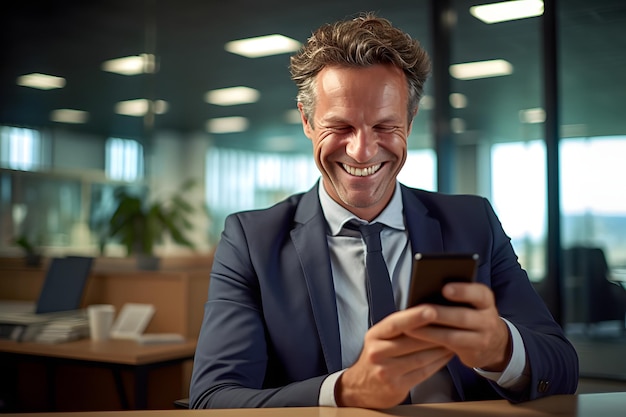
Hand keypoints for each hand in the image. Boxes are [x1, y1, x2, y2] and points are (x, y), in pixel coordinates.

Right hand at [335, 308, 453, 408]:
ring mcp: (386, 371)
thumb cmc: (376, 357)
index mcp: (374, 336)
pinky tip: (447, 355)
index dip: (414, 317)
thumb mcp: (379, 338)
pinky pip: (424, 372)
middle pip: (411, 342)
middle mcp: (377, 353)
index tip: (432, 310)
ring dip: (441, 348)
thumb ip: (398, 328)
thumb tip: (426, 312)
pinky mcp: (396, 387)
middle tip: (454, 324)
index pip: (395, 324)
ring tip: (456, 339)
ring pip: (420, 357)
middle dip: (435, 333)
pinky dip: (439, 362)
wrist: (360, 387)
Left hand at [405, 282, 511, 371]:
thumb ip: (458, 296)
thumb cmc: (473, 315)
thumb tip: (426, 287)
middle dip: (440, 313)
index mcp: (486, 301)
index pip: (479, 293)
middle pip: (463, 316)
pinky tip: (417, 337)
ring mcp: (482, 339)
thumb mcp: (473, 304)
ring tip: (410, 327)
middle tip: (420, 309)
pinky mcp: (472, 354)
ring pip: (453, 336)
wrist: (495, 345)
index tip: (444, 289)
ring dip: (430, 331)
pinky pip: (449, 348)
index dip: (463, 291)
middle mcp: (487, 319)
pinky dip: (432, 341)